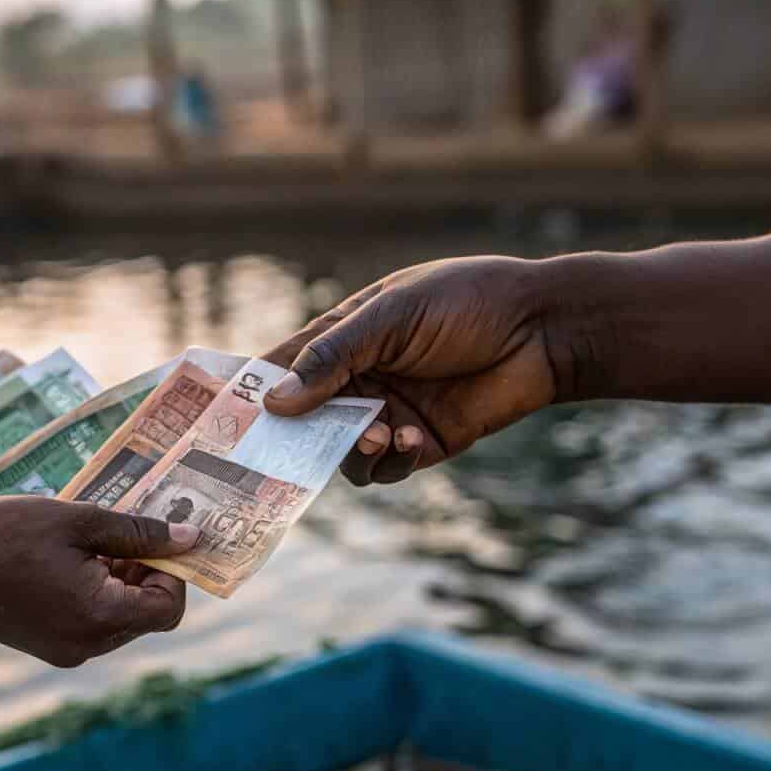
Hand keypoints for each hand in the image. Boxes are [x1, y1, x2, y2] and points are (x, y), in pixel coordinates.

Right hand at [0, 496, 196, 666]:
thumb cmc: (1, 533)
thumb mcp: (77, 520)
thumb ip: (139, 531)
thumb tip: (191, 538)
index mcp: (98, 618)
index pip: (168, 609)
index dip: (173, 571)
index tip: (156, 533)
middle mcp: (86, 646)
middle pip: (146, 615)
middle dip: (147, 570)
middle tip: (126, 525)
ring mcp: (64, 651)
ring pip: (120, 618)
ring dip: (121, 578)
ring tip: (92, 537)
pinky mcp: (46, 645)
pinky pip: (92, 621)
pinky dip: (96, 591)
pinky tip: (70, 555)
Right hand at [262, 257, 558, 484]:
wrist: (543, 328)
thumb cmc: (467, 302)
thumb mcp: (392, 316)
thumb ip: (333, 355)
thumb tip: (276, 402)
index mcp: (344, 336)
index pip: (283, 367)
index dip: (254, 391)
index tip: (226, 416)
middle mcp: (359, 378)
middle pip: (305, 420)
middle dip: (297, 435)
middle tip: (284, 451)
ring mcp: (389, 412)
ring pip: (342, 452)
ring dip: (352, 449)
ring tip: (376, 433)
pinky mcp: (422, 442)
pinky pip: (387, 468)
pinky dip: (392, 459)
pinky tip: (410, 436)